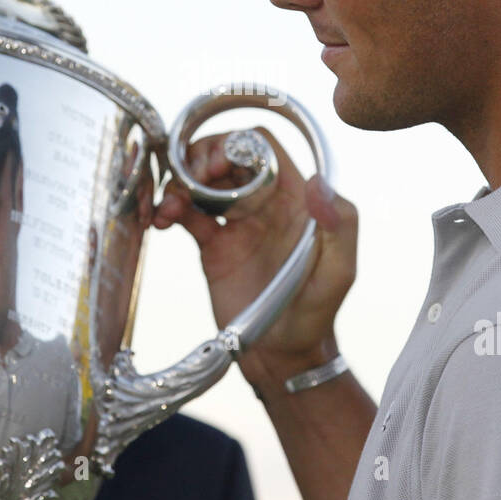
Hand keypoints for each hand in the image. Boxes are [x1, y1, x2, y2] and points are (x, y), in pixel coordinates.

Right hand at [153, 128, 357, 388]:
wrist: (282, 354)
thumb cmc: (317, 312)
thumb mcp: (340, 271)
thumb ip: (340, 225)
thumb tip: (318, 182)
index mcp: (295, 198)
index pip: (262, 147)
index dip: (236, 145)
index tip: (218, 168)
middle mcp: (264, 201)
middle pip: (226, 155)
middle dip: (201, 158)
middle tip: (188, 182)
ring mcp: (236, 220)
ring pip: (202, 180)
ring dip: (179, 181)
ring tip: (168, 206)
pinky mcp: (213, 243)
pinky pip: (187, 213)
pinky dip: (170, 208)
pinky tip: (161, 221)